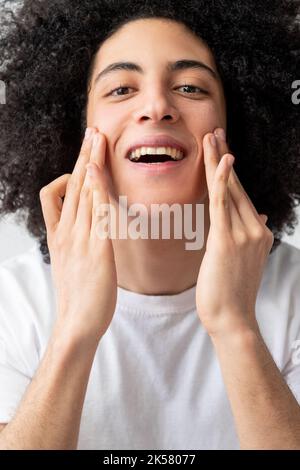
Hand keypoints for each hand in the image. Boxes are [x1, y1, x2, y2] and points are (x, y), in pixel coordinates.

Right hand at [39, 128, 116, 344]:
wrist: (76, 324)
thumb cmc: (76, 295)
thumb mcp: (67, 263)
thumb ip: (71, 241)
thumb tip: (78, 227)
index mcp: (59, 235)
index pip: (60, 193)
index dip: (72, 169)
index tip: (82, 153)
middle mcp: (67, 232)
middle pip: (73, 185)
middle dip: (82, 156)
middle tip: (92, 131)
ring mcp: (80, 239)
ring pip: (83, 193)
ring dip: (90, 163)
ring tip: (98, 140)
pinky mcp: (97, 250)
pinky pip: (97, 214)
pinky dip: (98, 192)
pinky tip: (103, 175)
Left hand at [196, 128, 273, 337]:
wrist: (232, 319)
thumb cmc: (231, 292)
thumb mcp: (245, 260)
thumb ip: (251, 235)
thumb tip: (258, 216)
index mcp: (258, 232)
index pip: (241, 195)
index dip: (231, 172)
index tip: (223, 150)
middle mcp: (255, 229)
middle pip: (237, 186)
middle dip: (224, 157)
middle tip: (215, 133)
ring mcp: (244, 234)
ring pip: (229, 190)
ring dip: (219, 161)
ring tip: (210, 138)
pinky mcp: (227, 240)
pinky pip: (223, 203)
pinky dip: (222, 180)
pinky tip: (220, 161)